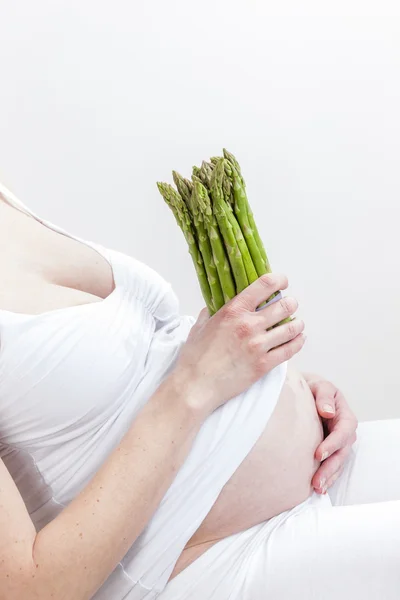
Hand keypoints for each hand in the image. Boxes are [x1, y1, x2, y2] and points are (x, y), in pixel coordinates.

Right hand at [174, 273, 304, 416]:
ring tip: (297, 323)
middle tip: (290, 305)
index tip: (283, 282)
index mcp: (233, 310)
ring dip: (298, 323)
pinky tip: (299, 339)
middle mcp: (249, 325)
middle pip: (285, 306)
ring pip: (292, 328)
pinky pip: (291, 349)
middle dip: (291, 304)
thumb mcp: (200, 326)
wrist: (196, 386)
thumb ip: (211, 312)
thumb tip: (217, 304)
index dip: (279, 280)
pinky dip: (298, 342)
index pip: (265, 285)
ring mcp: (258, 345)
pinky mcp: (264, 365)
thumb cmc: (194, 357)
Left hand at [304, 374, 357, 493]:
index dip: (332, 444)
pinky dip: (326, 477)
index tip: (318, 454)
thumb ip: (324, 396)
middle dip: (329, 468)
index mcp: (344, 416)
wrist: (305, 391)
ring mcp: (338, 443)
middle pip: (341, 453)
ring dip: (328, 477)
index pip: (342, 432)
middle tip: (316, 481)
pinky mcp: (330, 451)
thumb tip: (328, 411)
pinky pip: (331, 466)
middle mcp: (344, 432)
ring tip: (316, 488)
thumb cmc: (313, 388)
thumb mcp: (319, 385)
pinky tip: (318, 488)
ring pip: (337, 463)